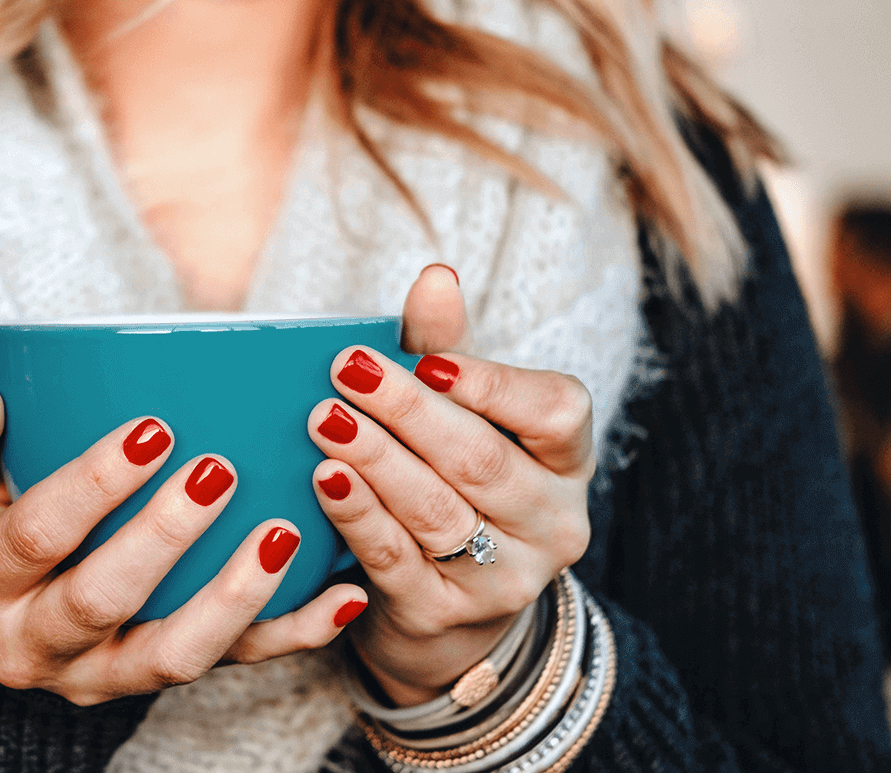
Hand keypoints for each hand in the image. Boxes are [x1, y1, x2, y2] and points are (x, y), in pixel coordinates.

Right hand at [0, 389, 365, 704]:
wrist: (1, 609)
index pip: (35, 537)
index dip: (90, 486)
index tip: (150, 428)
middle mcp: (38, 645)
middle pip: (104, 601)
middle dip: (163, 537)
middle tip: (218, 470)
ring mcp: (105, 672)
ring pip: (175, 655)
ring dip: (236, 597)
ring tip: (284, 533)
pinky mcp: (163, 677)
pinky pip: (238, 665)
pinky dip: (296, 634)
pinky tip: (345, 595)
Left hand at [310, 264, 595, 704]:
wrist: (443, 606)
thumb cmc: (452, 481)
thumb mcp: (461, 415)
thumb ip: (443, 347)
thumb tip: (435, 276)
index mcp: (566, 459)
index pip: (556, 411)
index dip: (493, 384)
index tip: (428, 359)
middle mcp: (553, 521)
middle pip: (481, 459)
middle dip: (410, 412)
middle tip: (347, 371)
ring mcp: (505, 579)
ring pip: (436, 510)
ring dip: (375, 460)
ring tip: (324, 418)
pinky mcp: (446, 615)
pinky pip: (396, 560)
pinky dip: (357, 515)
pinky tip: (324, 479)